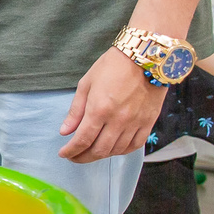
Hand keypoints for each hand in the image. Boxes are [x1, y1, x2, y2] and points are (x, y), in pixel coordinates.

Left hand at [58, 48, 166, 162]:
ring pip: (116, 150)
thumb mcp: (86, 84)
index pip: (82, 140)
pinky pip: (135, 145)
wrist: (146, 56)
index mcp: (99, 109)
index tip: (64, 154)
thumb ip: (75, 110)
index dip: (71, 151)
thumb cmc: (113, 66)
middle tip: (74, 157)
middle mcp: (118, 119)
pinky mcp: (148, 122)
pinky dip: (121, 151)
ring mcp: (135, 122)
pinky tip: (112, 149)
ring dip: (100, 156)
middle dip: (82, 157)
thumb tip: (65, 131)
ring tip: (90, 152)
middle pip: (99, 150)